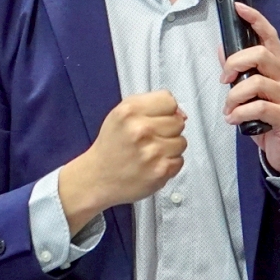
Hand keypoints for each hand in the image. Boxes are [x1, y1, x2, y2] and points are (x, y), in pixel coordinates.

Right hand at [58, 90, 187, 230]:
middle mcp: (141, 129)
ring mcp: (152, 151)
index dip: (165, 111)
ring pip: (181, 142)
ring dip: (169, 148)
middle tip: (149, 139)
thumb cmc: (111, 146)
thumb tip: (182, 114)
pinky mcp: (160, 170)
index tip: (155, 120)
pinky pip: (179, 160)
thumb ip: (150, 105)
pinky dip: (168, 164)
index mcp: (129, 111)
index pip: (169, 101)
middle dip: (167, 130)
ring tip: (150, 153)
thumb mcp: (120, 114)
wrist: (97, 178)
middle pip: (178, 122)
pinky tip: (152, 164)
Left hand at [222, 4, 279, 173]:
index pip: (270, 36)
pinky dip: (239, 113)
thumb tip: (221, 49)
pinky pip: (259, 108)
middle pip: (261, 54)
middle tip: (224, 80)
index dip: (255, 20)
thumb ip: (240, 71)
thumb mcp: (254, 92)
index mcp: (279, 67)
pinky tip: (233, 120)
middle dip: (235, 63)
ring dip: (234, 96)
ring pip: (256, 83)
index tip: (239, 7)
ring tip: (229, 109)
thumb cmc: (270, 116)